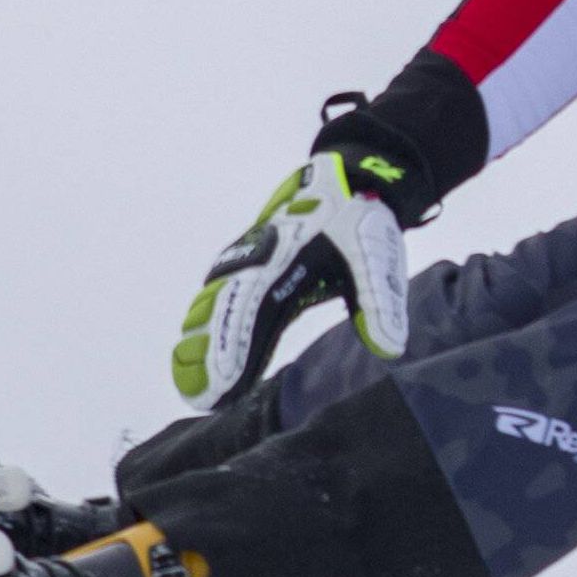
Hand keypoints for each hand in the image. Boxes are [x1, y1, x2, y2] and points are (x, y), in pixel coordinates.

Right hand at [172, 152, 409, 410]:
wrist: (345, 179)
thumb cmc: (360, 221)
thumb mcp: (379, 261)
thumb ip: (381, 304)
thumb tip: (388, 349)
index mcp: (288, 264)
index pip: (252, 314)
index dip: (232, 350)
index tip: (220, 385)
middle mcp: (260, 264)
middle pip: (224, 313)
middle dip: (207, 356)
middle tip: (195, 396)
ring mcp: (250, 261)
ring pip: (215, 302)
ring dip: (200, 341)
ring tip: (187, 383)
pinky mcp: (250, 262)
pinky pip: (221, 293)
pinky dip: (208, 322)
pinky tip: (202, 348)